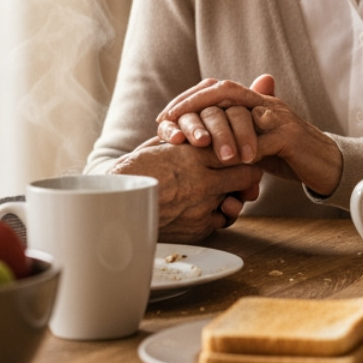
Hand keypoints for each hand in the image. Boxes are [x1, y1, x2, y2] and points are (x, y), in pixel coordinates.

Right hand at [108, 138, 262, 241]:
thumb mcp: (164, 144)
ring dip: (235, 194)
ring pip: (238, 198)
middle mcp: (202, 181)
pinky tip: (209, 206)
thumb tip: (215, 135)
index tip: (245, 150)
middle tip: (244, 169)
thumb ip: (192, 139)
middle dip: (248, 171)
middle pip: (248, 174)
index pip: (239, 149)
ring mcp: (203, 207)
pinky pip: (223, 219)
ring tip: (226, 190)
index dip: (246, 149)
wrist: (114, 206)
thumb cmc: (136, 170)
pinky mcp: (199, 228)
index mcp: (193, 155)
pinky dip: (220, 212)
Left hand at [157, 75, 343, 195]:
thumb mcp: (256, 141)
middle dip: (194, 104)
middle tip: (171, 121)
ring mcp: (279, 118)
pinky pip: (263, 142)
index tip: (165, 116)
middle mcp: (266, 103)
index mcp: (255, 102)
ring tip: (197, 144)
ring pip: (241, 113)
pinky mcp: (291, 137)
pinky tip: (230, 164)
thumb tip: (200, 135)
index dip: (189, 99)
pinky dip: (245, 152)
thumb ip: (233, 134)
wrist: (328, 163)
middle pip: (225, 90)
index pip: (217, 88)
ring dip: (217, 129)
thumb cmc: (288, 155)